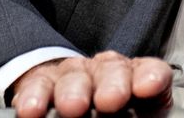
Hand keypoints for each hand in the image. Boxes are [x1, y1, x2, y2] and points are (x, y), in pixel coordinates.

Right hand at [9, 53, 171, 117]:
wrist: (73, 104)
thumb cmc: (115, 114)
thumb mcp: (130, 115)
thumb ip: (134, 117)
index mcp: (136, 80)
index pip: (151, 72)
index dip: (151, 76)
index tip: (149, 87)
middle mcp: (107, 72)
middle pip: (112, 70)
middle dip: (111, 84)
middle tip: (110, 100)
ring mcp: (74, 74)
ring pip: (74, 76)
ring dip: (72, 90)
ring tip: (73, 107)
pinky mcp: (42, 83)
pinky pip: (38, 86)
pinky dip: (35, 97)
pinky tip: (33, 110)